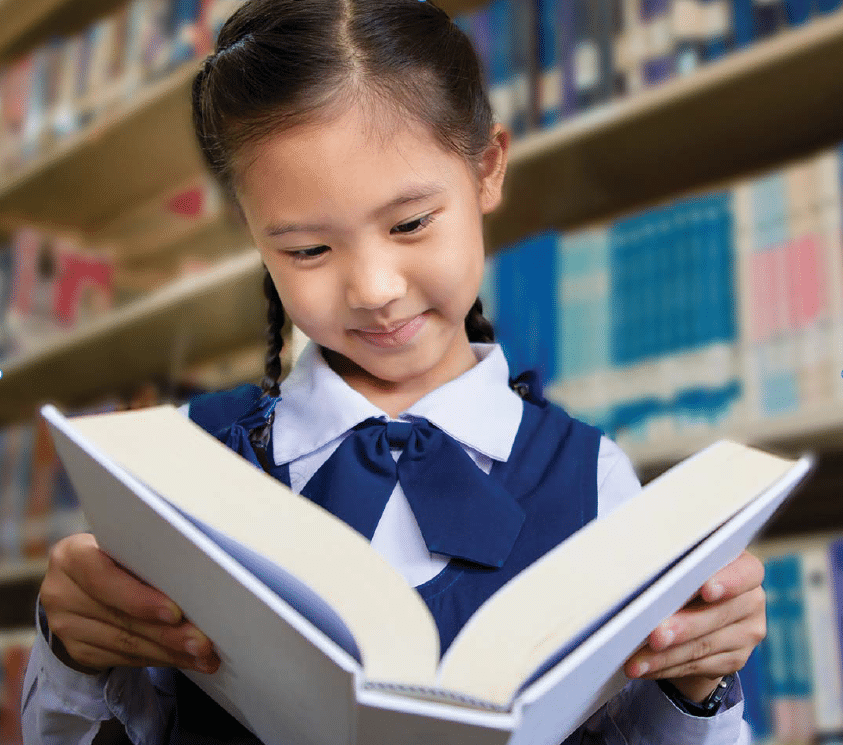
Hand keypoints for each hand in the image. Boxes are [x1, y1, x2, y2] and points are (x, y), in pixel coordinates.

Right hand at [40, 533, 219, 674]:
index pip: (105, 580)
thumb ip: (147, 558)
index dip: (141, 599)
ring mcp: (66, 626)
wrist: (81, 581)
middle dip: (168, 633)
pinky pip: (124, 658)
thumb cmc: (117, 555)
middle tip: (203, 643)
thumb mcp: (123, 546)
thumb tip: (195, 580)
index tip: (176, 613)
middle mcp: (61, 592)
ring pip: (126, 644)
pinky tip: (185, 659)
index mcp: (72, 556)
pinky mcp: (77, 651)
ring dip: (170, 652)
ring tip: (203, 656)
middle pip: (121, 619)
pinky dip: (159, 659)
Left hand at [624, 551, 765, 701]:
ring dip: (665, 655)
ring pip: (704, 646)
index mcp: (744, 568)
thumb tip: (641, 577)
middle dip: (683, 627)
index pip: (745, 573)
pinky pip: (698, 665)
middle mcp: (752, 600)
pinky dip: (667, 667)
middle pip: (718, 615)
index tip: (706, 590)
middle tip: (655, 636)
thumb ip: (675, 568)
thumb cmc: (684, 576)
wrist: (699, 610)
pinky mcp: (735, 659)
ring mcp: (747, 633)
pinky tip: (644, 667)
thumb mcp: (684, 564)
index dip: (727, 582)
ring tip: (636, 660)